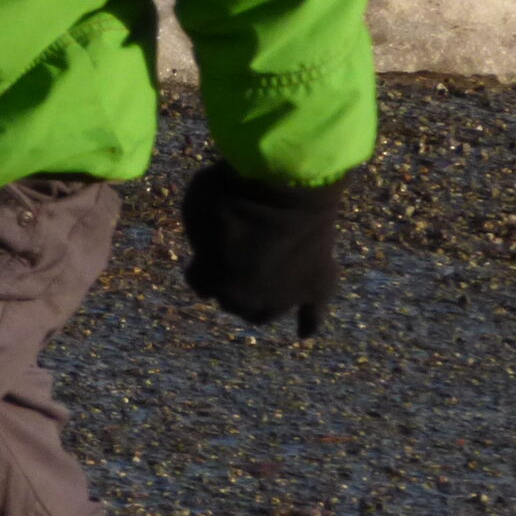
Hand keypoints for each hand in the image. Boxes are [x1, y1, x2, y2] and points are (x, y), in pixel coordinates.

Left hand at [180, 160, 349, 338]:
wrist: (287, 183)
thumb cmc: (234, 188)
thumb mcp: (198, 203)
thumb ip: (200, 231)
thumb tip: (210, 241)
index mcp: (212, 279)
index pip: (200, 283)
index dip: (203, 266)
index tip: (207, 252)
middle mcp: (247, 297)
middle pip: (234, 303)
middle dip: (231, 287)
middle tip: (236, 267)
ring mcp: (285, 294)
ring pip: (266, 313)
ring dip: (260, 304)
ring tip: (261, 292)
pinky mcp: (317, 283)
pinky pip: (314, 313)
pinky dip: (308, 322)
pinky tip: (304, 332)